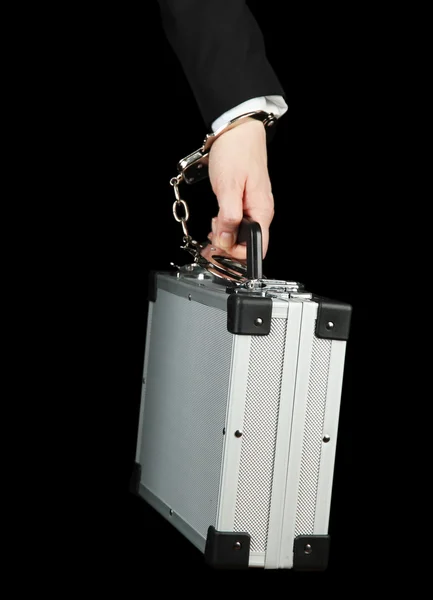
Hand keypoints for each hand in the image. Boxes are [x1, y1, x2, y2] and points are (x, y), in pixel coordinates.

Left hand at [207, 118, 273, 259]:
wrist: (237, 130)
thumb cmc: (236, 152)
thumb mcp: (228, 186)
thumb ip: (228, 217)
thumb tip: (226, 240)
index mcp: (261, 211)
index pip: (257, 248)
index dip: (238, 255)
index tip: (220, 250)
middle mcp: (260, 212)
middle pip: (247, 244)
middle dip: (228, 248)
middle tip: (211, 242)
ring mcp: (253, 207)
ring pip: (240, 235)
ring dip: (224, 238)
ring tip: (212, 230)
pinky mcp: (244, 202)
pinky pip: (236, 223)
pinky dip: (224, 227)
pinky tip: (216, 223)